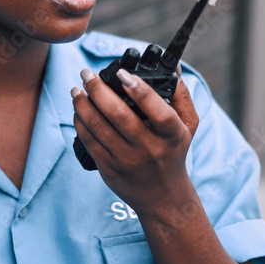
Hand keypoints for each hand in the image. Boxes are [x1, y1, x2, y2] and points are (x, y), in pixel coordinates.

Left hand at [71, 67, 199, 217]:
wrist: (163, 196)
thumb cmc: (173, 152)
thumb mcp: (188, 126)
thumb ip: (181, 95)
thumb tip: (173, 67)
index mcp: (171, 135)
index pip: (157, 111)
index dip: (139, 90)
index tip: (121, 73)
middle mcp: (149, 148)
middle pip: (118, 115)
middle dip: (97, 89)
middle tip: (86, 73)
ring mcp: (127, 160)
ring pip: (98, 126)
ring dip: (82, 104)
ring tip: (76, 90)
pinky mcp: (109, 169)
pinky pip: (89, 141)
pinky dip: (79, 122)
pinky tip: (77, 109)